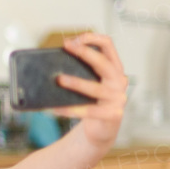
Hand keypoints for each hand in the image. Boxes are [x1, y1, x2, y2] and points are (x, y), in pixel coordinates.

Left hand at [51, 33, 128, 151]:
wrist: (101, 130)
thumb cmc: (92, 102)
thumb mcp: (89, 82)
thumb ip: (80, 70)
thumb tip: (50, 63)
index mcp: (114, 69)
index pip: (108, 45)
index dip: (91, 38)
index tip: (71, 40)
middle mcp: (119, 81)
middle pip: (103, 63)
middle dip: (85, 52)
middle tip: (66, 47)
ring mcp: (118, 99)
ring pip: (95, 88)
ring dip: (76, 82)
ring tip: (59, 79)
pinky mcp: (112, 115)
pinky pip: (88, 111)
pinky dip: (71, 109)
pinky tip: (56, 108)